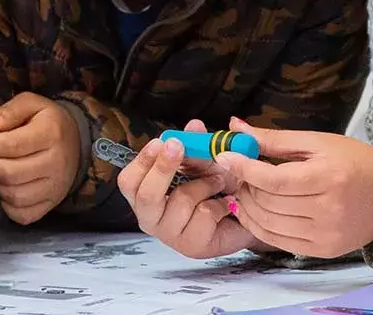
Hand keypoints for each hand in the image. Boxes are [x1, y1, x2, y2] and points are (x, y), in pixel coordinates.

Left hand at [0, 92, 82, 223]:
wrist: (76, 142)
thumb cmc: (48, 122)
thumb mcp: (32, 104)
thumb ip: (10, 110)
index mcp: (51, 134)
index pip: (12, 145)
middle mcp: (56, 163)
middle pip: (11, 173)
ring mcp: (55, 187)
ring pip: (15, 196)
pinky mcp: (51, 203)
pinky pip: (24, 214)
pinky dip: (6, 206)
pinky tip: (1, 190)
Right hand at [116, 120, 254, 258]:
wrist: (244, 220)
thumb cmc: (215, 190)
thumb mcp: (204, 163)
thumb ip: (196, 146)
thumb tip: (194, 125)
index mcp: (145, 197)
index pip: (128, 182)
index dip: (141, 162)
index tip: (159, 142)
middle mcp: (151, 218)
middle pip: (146, 196)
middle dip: (162, 168)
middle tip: (178, 146)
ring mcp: (171, 235)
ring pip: (181, 201)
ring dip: (204, 185)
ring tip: (219, 181)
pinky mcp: (193, 246)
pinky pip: (204, 215)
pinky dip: (219, 203)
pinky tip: (226, 204)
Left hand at [217, 117, 372, 257]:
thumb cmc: (355, 162)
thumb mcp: (318, 143)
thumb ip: (274, 139)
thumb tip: (235, 127)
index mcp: (328, 178)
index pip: (273, 179)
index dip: (244, 168)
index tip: (225, 156)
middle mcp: (328, 211)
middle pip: (268, 202)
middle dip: (245, 185)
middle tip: (238, 172)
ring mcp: (327, 235)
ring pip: (269, 223)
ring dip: (248, 206)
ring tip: (247, 190)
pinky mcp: (324, 250)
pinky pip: (278, 241)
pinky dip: (259, 226)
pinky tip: (255, 211)